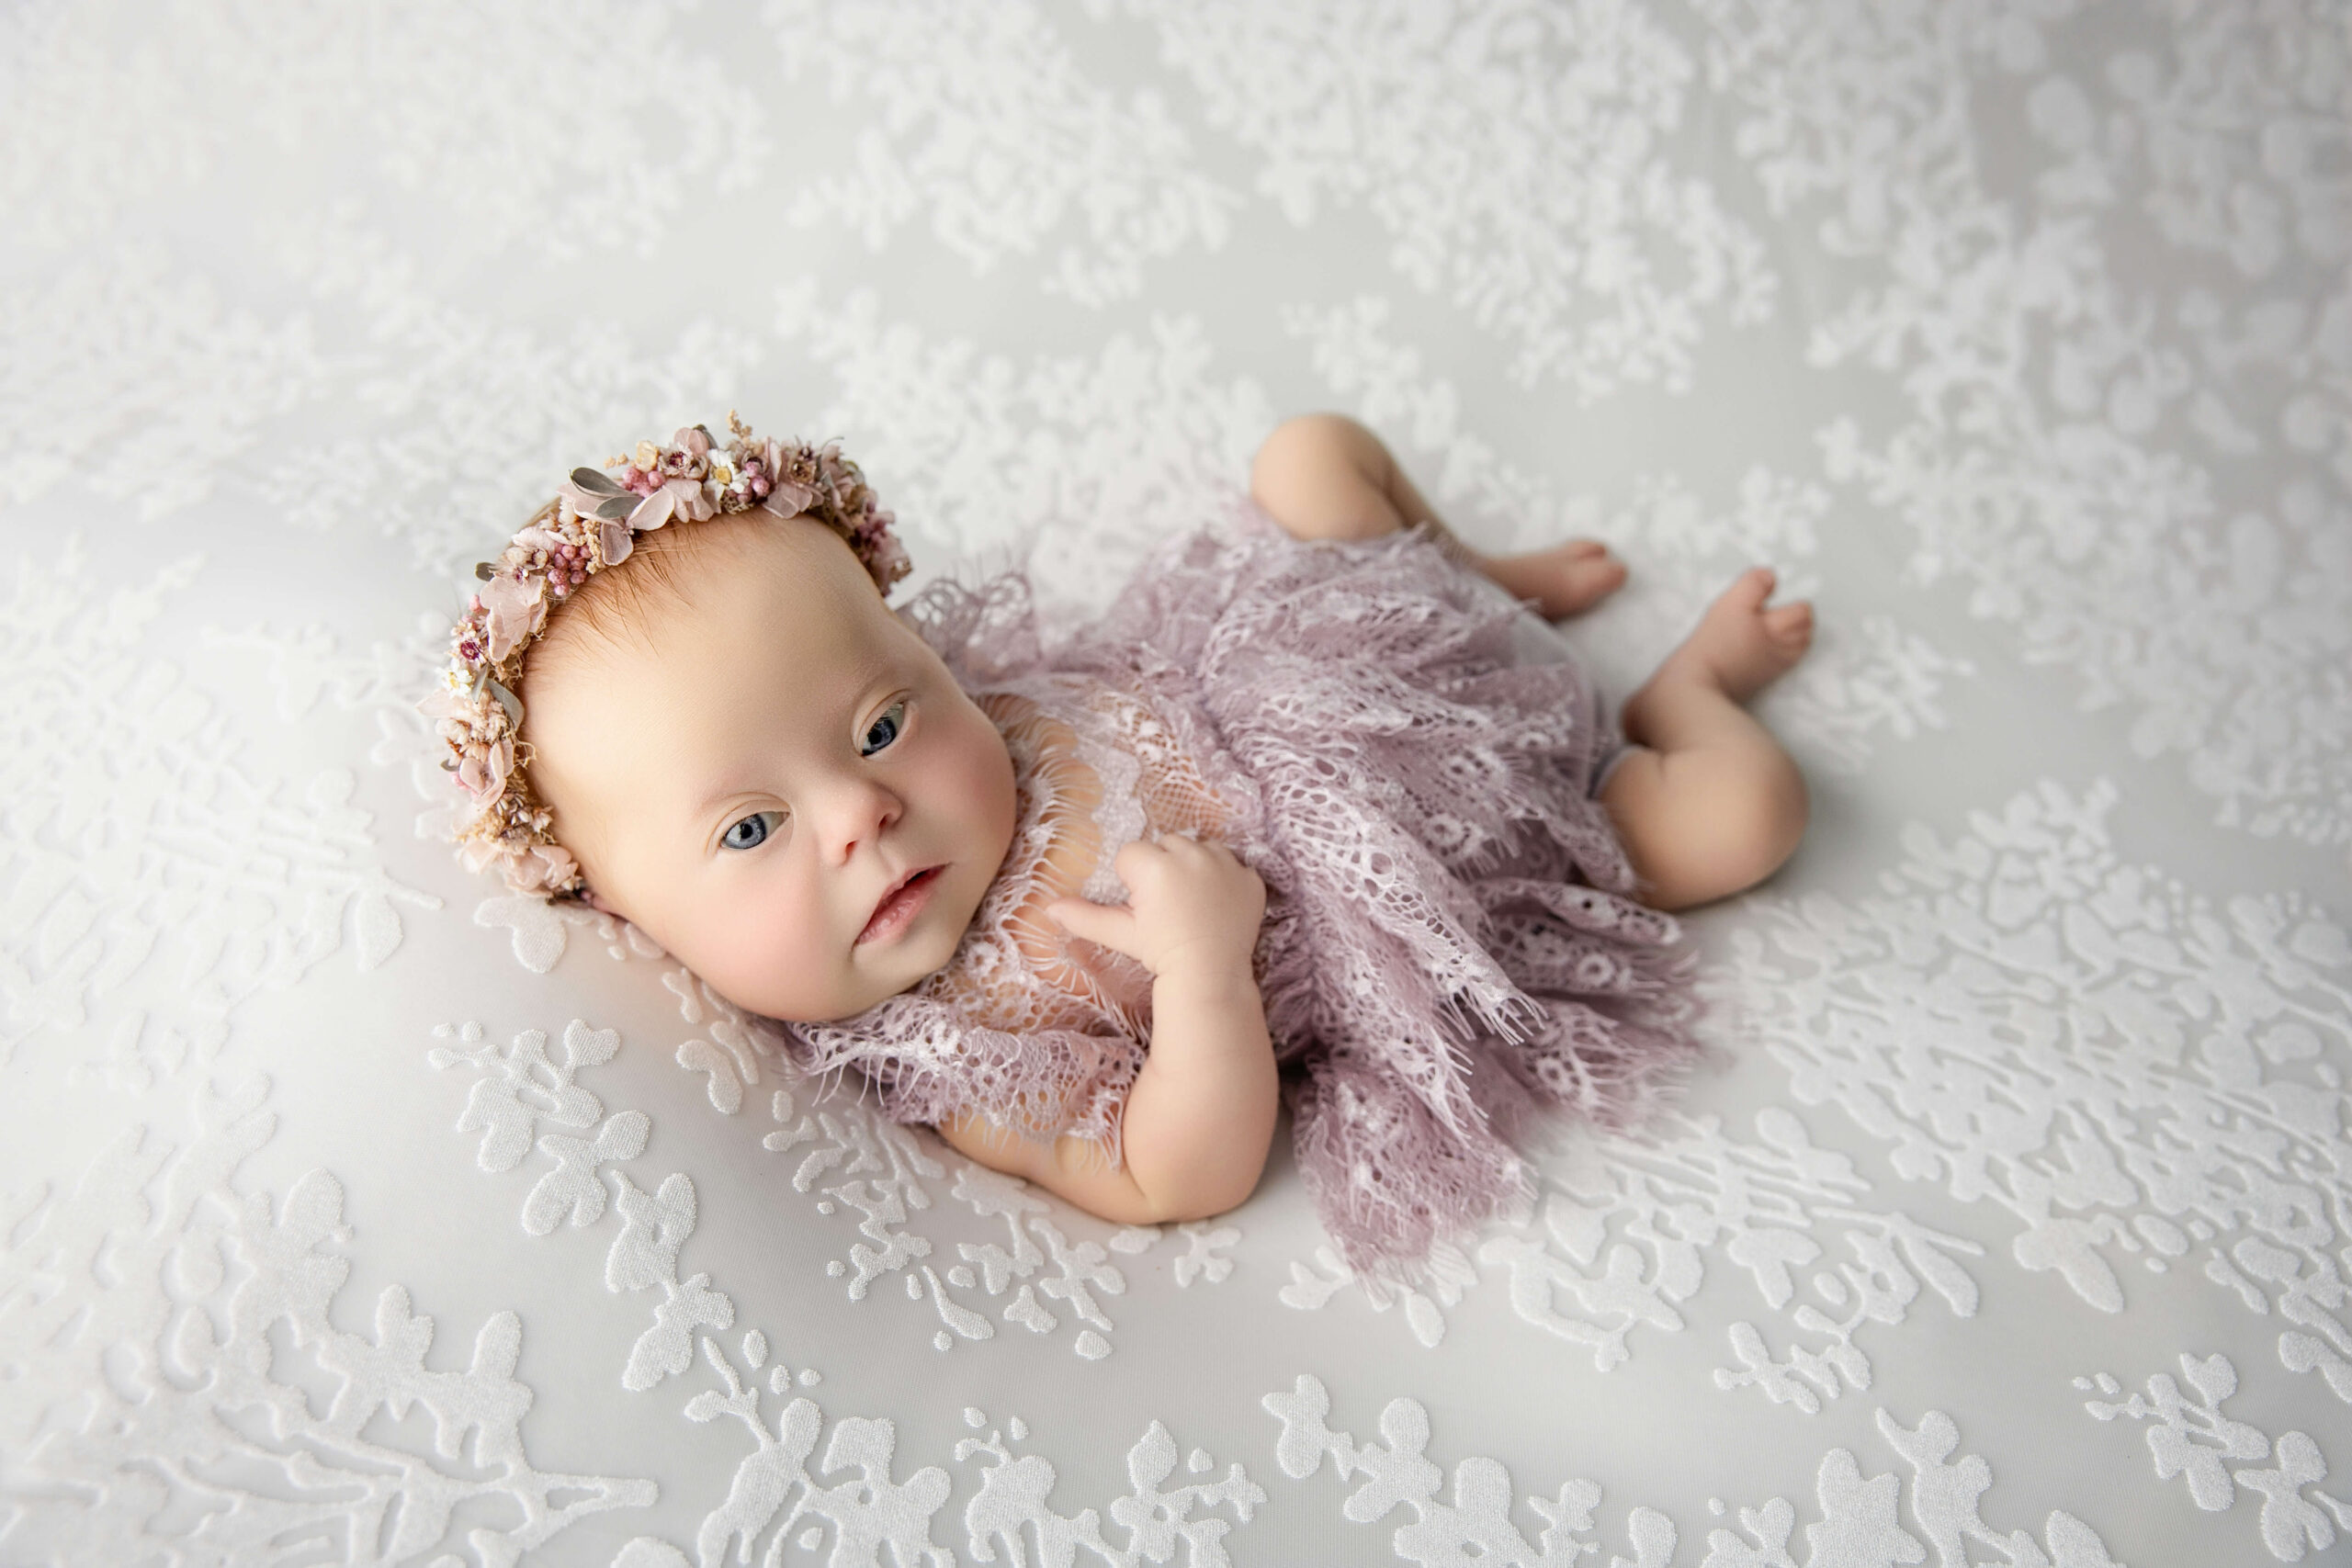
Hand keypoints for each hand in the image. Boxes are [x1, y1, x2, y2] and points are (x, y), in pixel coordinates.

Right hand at [1045, 834, 1264, 978]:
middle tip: (1169, 906)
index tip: (1145, 907)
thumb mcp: (1121, 933)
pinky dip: (1227, 882)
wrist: (1210, 975)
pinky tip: (1219, 907)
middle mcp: (1191, 853)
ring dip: (1195, 867)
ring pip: (1201, 849)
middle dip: (1164, 868)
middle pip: (1167, 845)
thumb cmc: (1159, 952)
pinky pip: (1234, 866)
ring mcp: (1226, 863)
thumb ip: (1085, 916)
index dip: (1134, 881)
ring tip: (1193, 903)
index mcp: (1155, 864)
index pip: (1133, 854)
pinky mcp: (1250, 877)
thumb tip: (1049, 908)